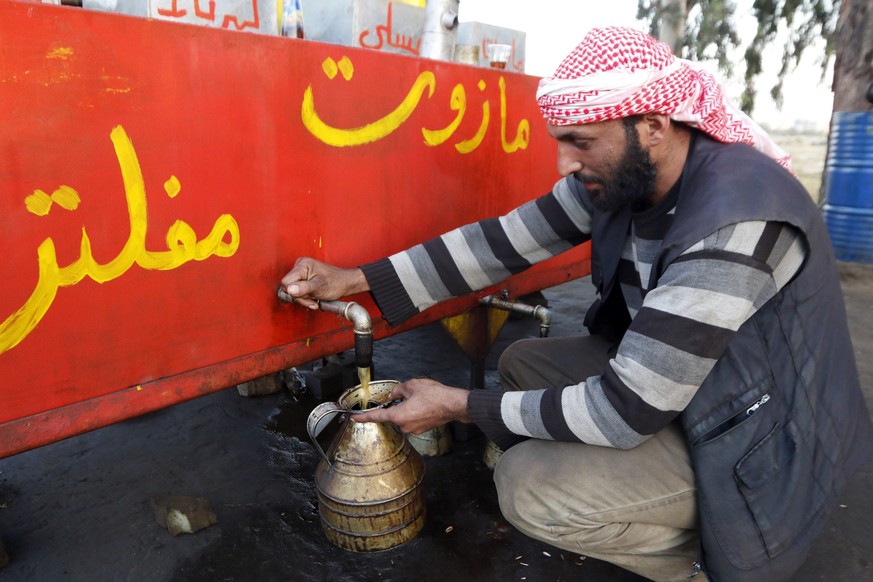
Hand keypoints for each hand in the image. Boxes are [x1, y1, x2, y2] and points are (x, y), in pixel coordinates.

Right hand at [280, 257, 368, 309]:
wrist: (345, 283)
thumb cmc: (337, 282)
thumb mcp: (320, 287)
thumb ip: (304, 288)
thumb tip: (290, 289)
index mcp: (303, 265)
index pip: (286, 282)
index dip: (295, 292)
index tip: (308, 295)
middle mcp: (300, 266)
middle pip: (288, 287)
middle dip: (301, 296)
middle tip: (314, 297)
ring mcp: (301, 271)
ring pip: (293, 290)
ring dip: (304, 298)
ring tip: (315, 297)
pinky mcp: (303, 277)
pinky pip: (297, 290)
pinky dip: (305, 296)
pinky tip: (313, 296)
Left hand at [352, 378, 469, 434]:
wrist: (453, 405)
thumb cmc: (435, 396)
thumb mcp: (412, 385)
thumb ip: (398, 390)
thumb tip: (394, 394)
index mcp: (398, 416)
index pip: (377, 416)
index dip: (363, 417)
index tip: (355, 418)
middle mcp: (404, 426)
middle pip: (393, 414)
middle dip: (398, 404)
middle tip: (411, 395)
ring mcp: (414, 429)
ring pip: (404, 416)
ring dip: (408, 408)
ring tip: (422, 399)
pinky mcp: (422, 429)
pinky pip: (413, 419)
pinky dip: (416, 412)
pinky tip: (425, 405)